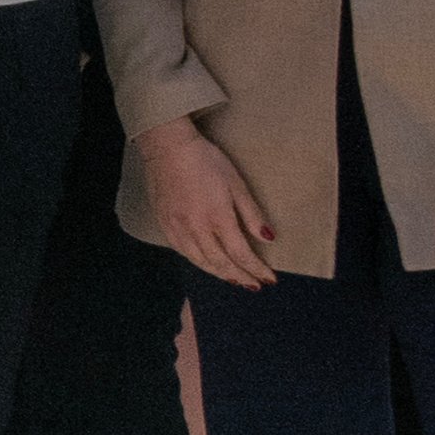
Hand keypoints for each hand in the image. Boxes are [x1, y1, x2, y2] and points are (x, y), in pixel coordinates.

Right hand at [122, 110, 281, 296]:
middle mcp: (196, 228)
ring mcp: (177, 228)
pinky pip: (183, 252)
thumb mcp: (236, 184)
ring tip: (235, 279)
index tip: (270, 279)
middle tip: (254, 285)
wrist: (168, 148)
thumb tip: (268, 238)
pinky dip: (199, 263)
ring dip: (220, 274)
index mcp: (217, 217)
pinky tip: (208, 263)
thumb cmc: (205, 161)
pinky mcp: (165, 225)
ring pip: (200, 262)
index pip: (241, 254)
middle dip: (240, 277)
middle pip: (221, 264)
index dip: (257, 269)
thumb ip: (252, 214)